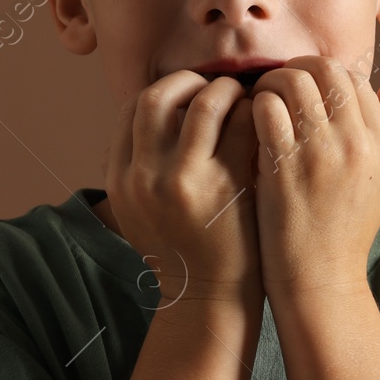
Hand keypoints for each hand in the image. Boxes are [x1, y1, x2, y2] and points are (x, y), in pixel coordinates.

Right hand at [102, 71, 262, 299]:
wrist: (209, 298)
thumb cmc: (182, 248)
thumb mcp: (137, 211)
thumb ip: (138, 166)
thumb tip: (152, 114)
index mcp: (120, 180)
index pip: (130, 109)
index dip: (161, 91)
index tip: (183, 93)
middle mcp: (144, 177)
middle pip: (156, 97)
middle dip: (187, 81)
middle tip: (211, 86)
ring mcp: (183, 181)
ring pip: (203, 103)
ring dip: (224, 89)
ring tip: (240, 96)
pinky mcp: (225, 187)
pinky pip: (241, 124)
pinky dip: (251, 111)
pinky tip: (260, 120)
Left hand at [248, 56, 379, 298]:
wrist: (320, 278)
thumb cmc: (346, 229)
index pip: (356, 79)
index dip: (326, 76)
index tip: (306, 89)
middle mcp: (356, 142)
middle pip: (326, 70)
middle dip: (297, 68)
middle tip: (278, 85)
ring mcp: (320, 152)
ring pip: (293, 80)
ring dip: (271, 82)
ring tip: (260, 98)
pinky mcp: (284, 164)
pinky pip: (266, 108)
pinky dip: (253, 105)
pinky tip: (247, 121)